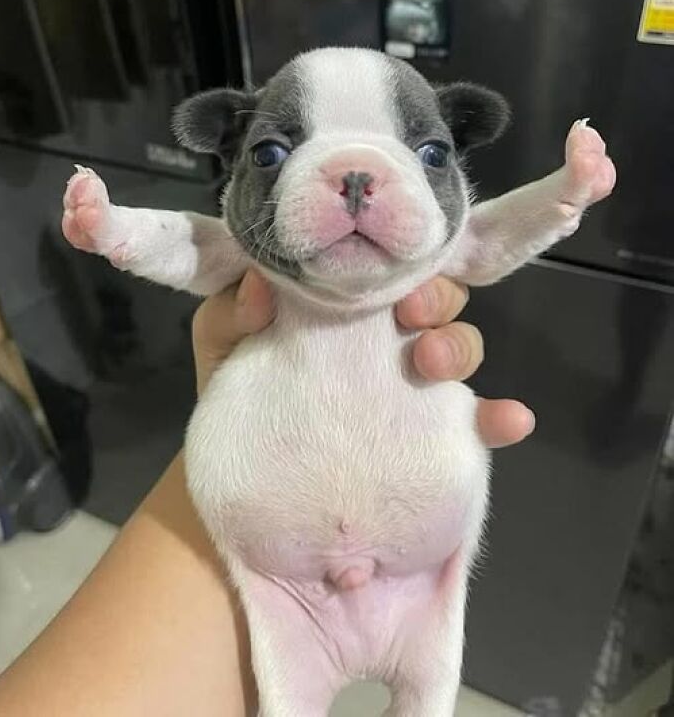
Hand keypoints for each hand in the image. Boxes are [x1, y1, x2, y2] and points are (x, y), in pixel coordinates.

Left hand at [192, 272, 534, 447]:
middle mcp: (386, 339)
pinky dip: (500, 418)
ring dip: (458, 345)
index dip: (395, 259)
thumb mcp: (223, 344)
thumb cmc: (237, 392)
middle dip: (433, 296)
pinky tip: (510, 420)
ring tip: (431, 365)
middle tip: (410, 314)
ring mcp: (411, 386)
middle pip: (434, 298)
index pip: (384, 266)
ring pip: (458, 346)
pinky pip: (478, 423)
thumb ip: (233, 311)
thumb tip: (260, 287)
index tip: (383, 268)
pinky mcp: (430, 435)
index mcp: (344, 306)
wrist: (247, 473)